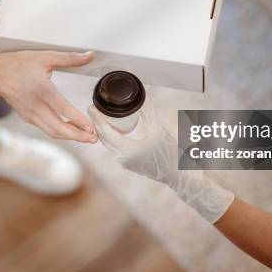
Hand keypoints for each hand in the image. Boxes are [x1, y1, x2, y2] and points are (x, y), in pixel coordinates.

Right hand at [0, 50, 96, 142]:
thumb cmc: (19, 65)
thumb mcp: (45, 57)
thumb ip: (69, 58)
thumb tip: (89, 55)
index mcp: (42, 90)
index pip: (63, 109)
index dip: (78, 120)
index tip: (91, 127)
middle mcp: (35, 106)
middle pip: (58, 128)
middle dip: (78, 136)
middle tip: (94, 138)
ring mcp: (31, 114)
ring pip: (53, 132)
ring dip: (71, 137)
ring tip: (87, 138)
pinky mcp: (28, 118)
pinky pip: (47, 129)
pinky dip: (61, 133)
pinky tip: (72, 132)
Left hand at [88, 103, 233, 222]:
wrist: (180, 175)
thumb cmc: (171, 154)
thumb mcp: (159, 130)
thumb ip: (148, 112)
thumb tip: (140, 97)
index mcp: (126, 150)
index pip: (104, 131)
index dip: (96, 117)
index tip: (91, 105)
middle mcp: (122, 158)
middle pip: (103, 138)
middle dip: (96, 122)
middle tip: (94, 107)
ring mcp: (125, 162)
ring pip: (108, 144)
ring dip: (103, 130)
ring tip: (102, 116)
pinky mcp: (130, 163)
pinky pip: (115, 148)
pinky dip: (111, 137)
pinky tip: (114, 128)